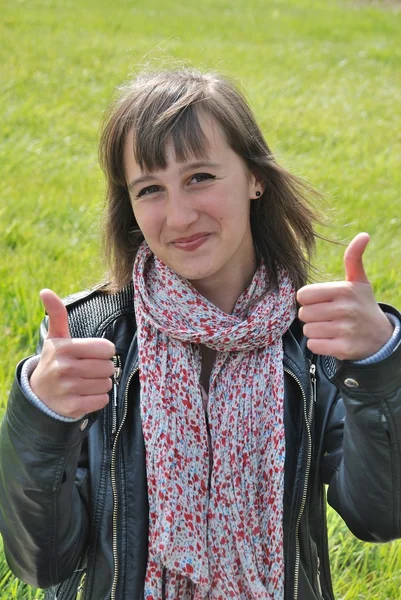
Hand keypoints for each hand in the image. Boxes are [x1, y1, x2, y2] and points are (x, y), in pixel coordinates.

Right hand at [30, 289, 115, 417]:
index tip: (92, 353)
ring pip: (107, 384)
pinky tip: (85, 394)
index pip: (107, 348)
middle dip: (103, 368)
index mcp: (65, 348)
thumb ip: (57, 314)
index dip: (103, 351)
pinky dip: (98, 398)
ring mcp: (69, 389)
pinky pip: (102, 400)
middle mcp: (65, 368)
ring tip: (85, 381)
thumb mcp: (55, 338)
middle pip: (109, 367)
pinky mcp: (73, 407)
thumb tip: (45, 291)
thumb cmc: (55, 361)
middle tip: (88, 369)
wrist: (39, 394)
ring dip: (100, 383)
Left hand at [297, 233, 393, 360]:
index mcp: (344, 290)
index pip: (303, 295)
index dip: (308, 299)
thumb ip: (354, 258)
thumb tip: (363, 235)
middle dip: (311, 316)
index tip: (321, 301)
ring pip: (307, 330)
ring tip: (330, 327)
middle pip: (303, 313)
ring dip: (315, 330)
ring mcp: (345, 330)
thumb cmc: (362, 305)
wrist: (380, 337)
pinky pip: (313, 345)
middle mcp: (345, 309)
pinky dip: (319, 344)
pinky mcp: (344, 348)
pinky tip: (331, 340)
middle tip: (327, 316)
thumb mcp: (359, 282)